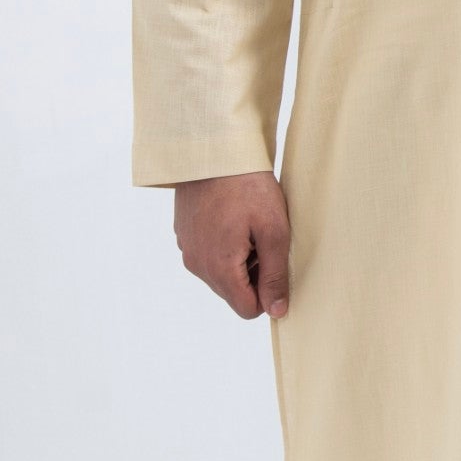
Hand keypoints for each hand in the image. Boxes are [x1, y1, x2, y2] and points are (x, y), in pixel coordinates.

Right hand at [173, 171, 291, 320]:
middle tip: (263, 239)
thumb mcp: (273, 231)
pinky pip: (208, 255)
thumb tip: (276, 311)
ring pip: (220, 274)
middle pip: (233, 292)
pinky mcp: (183, 233)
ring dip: (239, 260)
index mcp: (220, 269)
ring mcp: (187, 249)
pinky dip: (223, 245)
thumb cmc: (248, 187)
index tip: (275, 262)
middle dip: (253, 274)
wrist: (214, 149)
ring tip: (248, 226)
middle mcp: (197, 265)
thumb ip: (275, 275)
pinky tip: (232, 218)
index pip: (247, 309)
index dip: (267, 292)